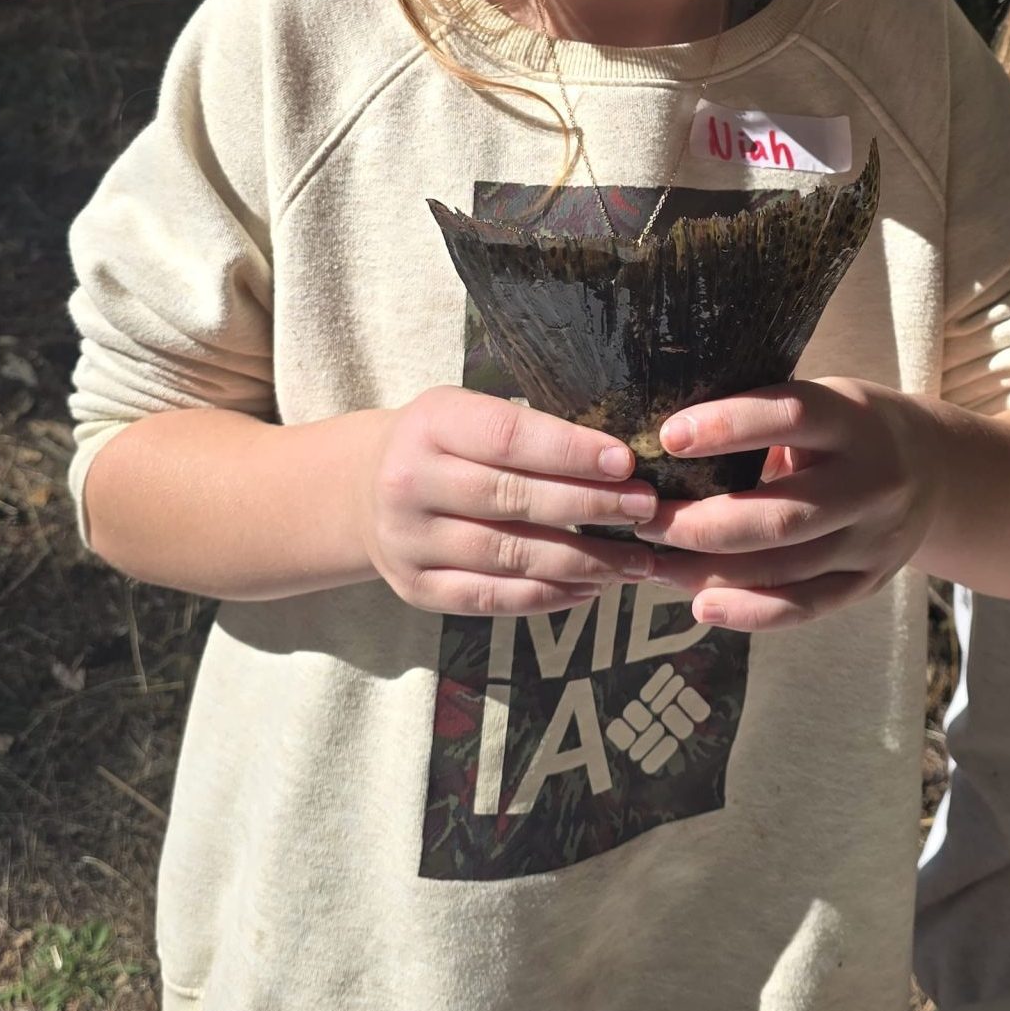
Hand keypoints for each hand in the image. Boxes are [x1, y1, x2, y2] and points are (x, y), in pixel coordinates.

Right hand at [366, 387, 657, 615]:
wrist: (363, 489)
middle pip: (513, 499)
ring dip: (583, 560)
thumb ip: (527, 431)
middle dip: (589, 505)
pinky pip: (492, 598)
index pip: (508, 437)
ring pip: (509, 556)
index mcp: (430, 424)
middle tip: (645, 510)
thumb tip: (618, 460)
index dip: (570, 451)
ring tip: (636, 560)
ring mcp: (410, 542)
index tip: (625, 462)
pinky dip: (548, 596)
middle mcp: (411, 483)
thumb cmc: (442, 443)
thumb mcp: (467, 412)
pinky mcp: (418, 589)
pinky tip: (592, 587)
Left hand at [635, 378, 936, 631]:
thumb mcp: (823, 399)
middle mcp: (872, 482)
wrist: (936, 470)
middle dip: (703, 523)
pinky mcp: (870, 581)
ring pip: (787, 566)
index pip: (790, 417)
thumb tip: (668, 436)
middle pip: (782, 514)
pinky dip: (751, 612)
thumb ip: (764, 415)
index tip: (668, 438)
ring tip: (655, 565)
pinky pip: (806, 606)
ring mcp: (876, 539)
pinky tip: (701, 606)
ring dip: (711, 571)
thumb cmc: (849, 427)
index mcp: (854, 419)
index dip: (727, 427)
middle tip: (645, 521)